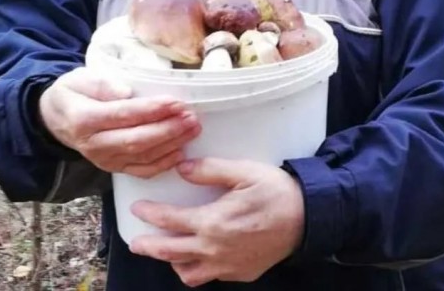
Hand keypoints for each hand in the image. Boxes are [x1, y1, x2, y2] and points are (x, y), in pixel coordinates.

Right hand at [37, 67, 200, 176]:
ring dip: (171, 144)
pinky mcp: (114, 168)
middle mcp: (94, 144)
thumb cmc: (74, 93)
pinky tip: (182, 152)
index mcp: (84, 119)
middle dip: (168, 129)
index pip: (123, 115)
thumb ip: (102, 84)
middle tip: (191, 117)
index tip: (176, 102)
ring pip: (142, 156)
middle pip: (136, 140)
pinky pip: (141, 171)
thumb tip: (127, 92)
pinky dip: (163, 164)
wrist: (56, 119)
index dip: (151, 110)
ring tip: (193, 129)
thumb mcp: (80, 79)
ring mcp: (104, 160)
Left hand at [129, 158, 304, 286]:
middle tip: (135, 242)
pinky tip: (199, 256)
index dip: (151, 214)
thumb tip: (182, 168)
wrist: (308, 218)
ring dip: (174, 261)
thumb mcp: (244, 172)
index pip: (171, 220)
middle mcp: (215, 249)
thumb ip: (210, 170)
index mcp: (213, 222)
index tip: (138, 208)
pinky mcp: (241, 273)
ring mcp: (228, 265)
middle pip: (170, 252)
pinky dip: (198, 268)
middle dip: (148, 246)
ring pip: (188, 272)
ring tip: (169, 250)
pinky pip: (210, 276)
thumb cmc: (275, 191)